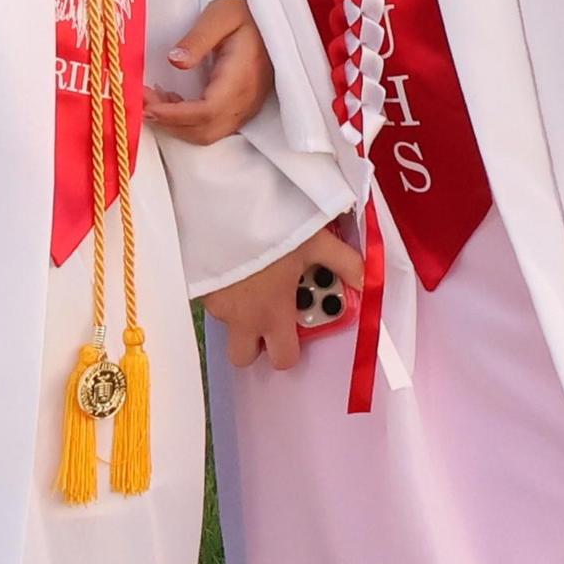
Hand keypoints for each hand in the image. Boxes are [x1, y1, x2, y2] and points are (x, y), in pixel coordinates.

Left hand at [143, 0, 274, 144]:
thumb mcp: (218, 16)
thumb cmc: (240, 11)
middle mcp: (246, 99)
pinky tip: (173, 102)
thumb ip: (196, 40)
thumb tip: (174, 62)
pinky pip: (213, 126)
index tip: (148, 104)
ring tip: (154, 101)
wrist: (265, 15)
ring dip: (177, 125)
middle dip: (170, 123)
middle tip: (143, 102)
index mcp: (241, 76)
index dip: (175, 115)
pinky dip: (188, 122)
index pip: (207, 111)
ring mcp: (246, 107)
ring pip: (208, 133)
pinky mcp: (242, 108)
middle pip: (205, 130)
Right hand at [200, 226, 363, 371]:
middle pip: (244, 357)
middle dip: (256, 342)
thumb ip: (343, 262)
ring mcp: (215, 304)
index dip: (291, 349)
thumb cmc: (272, 226)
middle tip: (268, 312)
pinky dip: (223, 289)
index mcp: (273, 313)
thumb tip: (366, 281)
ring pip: (227, 324)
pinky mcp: (198, 286)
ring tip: (250, 276)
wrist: (223, 204)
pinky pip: (211, 300)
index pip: (283, 360)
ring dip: (239, 311)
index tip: (295, 326)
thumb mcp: (315, 239)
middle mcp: (241, 317)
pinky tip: (232, 262)